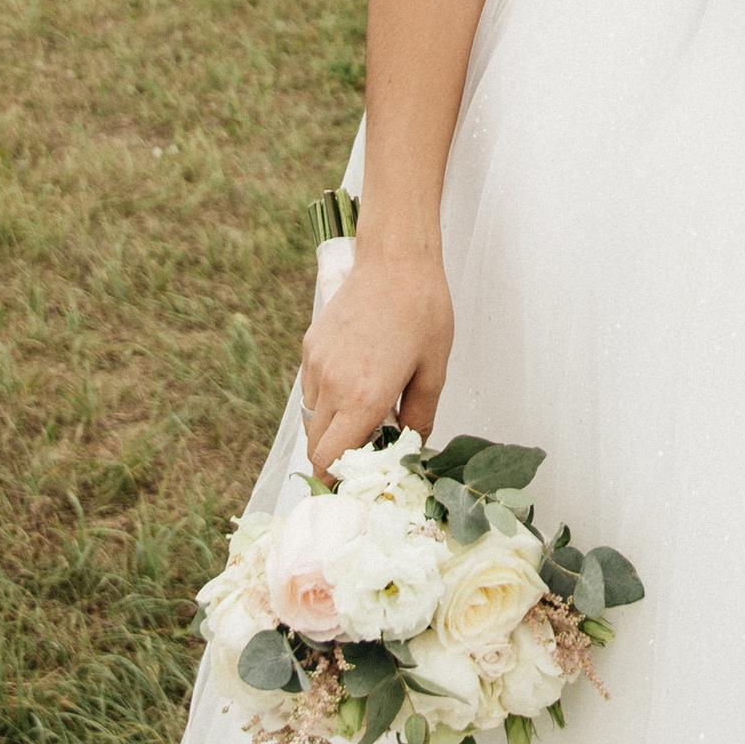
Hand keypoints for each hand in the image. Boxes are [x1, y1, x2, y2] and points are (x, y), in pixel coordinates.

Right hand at [300, 241, 453, 474]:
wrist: (395, 258)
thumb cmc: (423, 311)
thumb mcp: (434, 371)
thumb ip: (419, 419)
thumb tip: (409, 449)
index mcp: (363, 397)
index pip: (330, 460)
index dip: (338, 481)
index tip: (357, 484)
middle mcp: (331, 384)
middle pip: (315, 447)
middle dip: (335, 459)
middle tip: (367, 452)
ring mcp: (315, 363)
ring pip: (310, 418)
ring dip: (330, 428)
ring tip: (363, 413)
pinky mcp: (309, 345)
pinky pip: (310, 388)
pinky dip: (326, 399)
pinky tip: (354, 381)